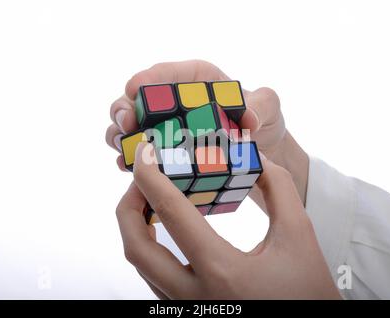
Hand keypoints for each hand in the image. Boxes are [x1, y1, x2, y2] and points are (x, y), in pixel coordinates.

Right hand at [106, 60, 308, 204]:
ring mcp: (165, 129)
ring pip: (130, 129)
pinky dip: (132, 162)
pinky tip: (130, 171)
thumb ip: (262, 105)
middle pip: (136, 101)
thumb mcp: (269, 107)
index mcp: (194, 80)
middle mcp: (173, 103)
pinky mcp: (165, 153)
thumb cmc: (262, 117)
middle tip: (126, 125)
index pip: (164, 74)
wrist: (262, 147)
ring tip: (124, 151)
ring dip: (120, 138)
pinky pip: (141, 156)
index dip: (145, 79)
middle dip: (124, 111)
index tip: (133, 88)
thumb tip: (249, 120)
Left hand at [116, 143, 339, 298]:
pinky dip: (151, 249)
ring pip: (142, 267)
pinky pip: (155, 279)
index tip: (144, 153)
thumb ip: (278, 188)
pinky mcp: (189, 314)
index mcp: (222, 271)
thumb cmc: (309, 291)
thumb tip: (252, 156)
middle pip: (137, 248)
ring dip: (137, 229)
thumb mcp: (299, 234)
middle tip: (140, 180)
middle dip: (129, 207)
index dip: (150, 177)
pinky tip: (166, 231)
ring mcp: (188, 310)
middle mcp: (195, 297)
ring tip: (151, 200)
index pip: (172, 214)